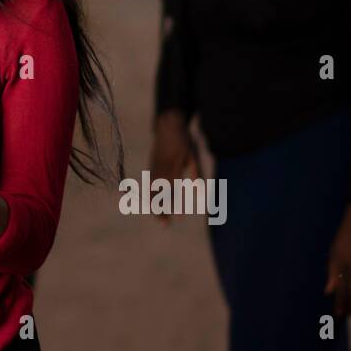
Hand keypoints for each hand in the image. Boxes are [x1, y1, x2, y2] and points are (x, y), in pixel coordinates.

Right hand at [149, 110, 200, 226]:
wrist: (167, 126)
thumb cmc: (184, 141)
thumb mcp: (193, 156)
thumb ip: (195, 174)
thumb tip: (199, 192)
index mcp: (170, 170)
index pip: (167, 194)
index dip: (169, 208)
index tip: (172, 220)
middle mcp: (159, 172)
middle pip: (156, 196)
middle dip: (159, 211)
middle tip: (165, 225)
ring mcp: (153, 170)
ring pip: (151, 191)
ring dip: (156, 205)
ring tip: (162, 218)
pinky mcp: (152, 168)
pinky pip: (150, 185)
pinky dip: (153, 196)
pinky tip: (157, 204)